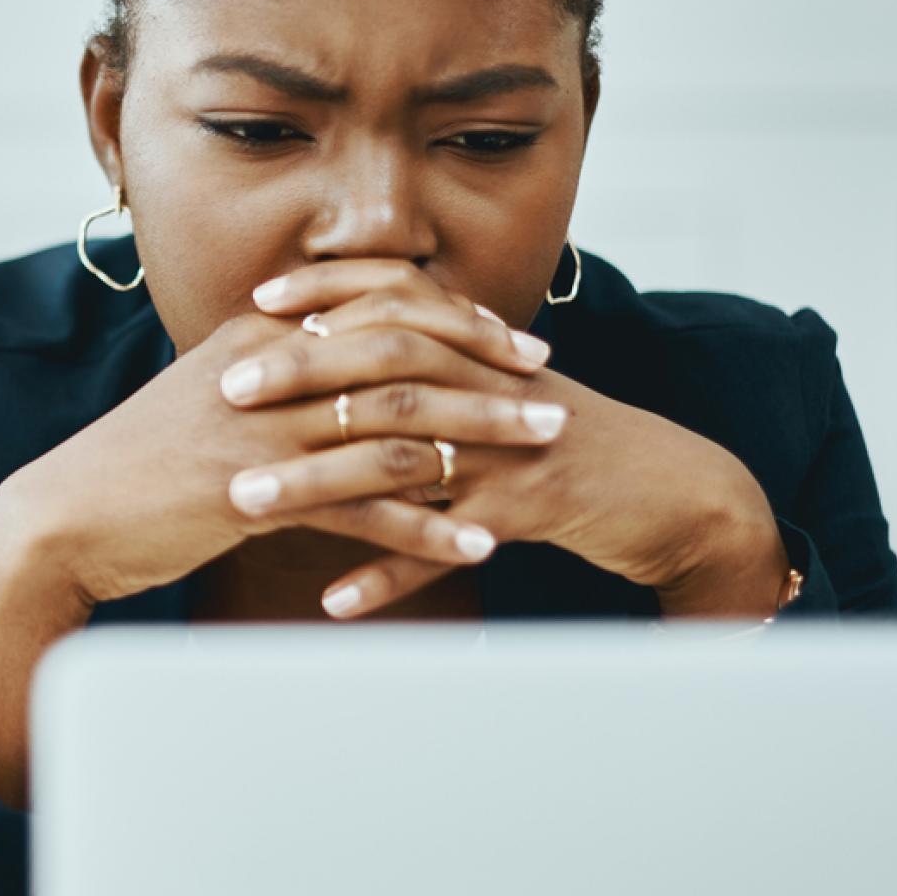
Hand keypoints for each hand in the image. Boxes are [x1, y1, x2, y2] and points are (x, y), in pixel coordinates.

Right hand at [0, 274, 558, 609]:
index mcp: (260, 337)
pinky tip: (477, 543)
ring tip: (542, 455)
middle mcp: (270, 370)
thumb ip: (273, 377)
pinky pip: (365, 507)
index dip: (453, 319)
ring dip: (481, 440)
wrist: (66, 520)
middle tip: (549, 391)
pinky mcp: (258, 495)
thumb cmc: (137, 467)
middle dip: (487, 371)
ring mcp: (264, 432)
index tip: (511, 339)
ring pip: (399, 423)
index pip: (376, 306)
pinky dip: (428, 525)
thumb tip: (336, 371)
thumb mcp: (207, 400)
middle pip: (404, 354)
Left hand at [234, 259, 790, 618]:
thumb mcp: (499, 388)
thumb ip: (433, 364)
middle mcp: (490, 387)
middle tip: (228, 392)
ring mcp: (510, 450)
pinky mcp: (528, 514)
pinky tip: (335, 599)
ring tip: (246, 503)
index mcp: (479, 351)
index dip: (326, 296)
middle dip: (301, 375)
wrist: (668, 489)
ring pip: (403, 457)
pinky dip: (389, 573)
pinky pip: (446, 547)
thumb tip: (340, 346)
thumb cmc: (562, 440)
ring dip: (319, 482)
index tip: (255, 304)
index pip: (394, 300)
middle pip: (386, 365)